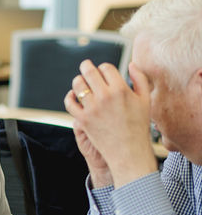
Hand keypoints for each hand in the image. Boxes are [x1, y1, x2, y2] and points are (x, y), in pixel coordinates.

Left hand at [64, 60, 155, 186]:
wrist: (128, 151)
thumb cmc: (139, 125)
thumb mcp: (145, 100)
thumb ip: (140, 79)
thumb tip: (130, 64)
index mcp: (121, 90)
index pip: (106, 68)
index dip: (105, 68)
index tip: (104, 71)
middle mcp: (105, 97)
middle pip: (89, 71)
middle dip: (86, 66)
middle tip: (86, 65)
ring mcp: (92, 108)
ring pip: (77, 84)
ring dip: (78, 80)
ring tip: (81, 80)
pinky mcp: (82, 119)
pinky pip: (69, 102)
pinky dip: (69, 96)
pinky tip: (73, 95)